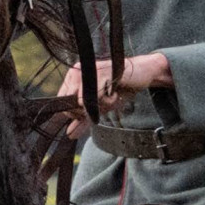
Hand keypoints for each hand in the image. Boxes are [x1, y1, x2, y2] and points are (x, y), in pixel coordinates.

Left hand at [58, 54, 172, 138]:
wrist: (141, 74)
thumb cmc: (118, 88)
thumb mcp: (99, 107)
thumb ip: (83, 120)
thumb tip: (69, 134)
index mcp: (72, 77)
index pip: (62, 102)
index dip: (76, 113)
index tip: (92, 110)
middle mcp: (77, 71)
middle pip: (72, 104)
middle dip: (90, 111)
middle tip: (105, 102)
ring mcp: (88, 69)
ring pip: (84, 102)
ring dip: (102, 106)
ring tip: (112, 96)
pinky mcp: (100, 71)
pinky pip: (97, 96)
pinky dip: (109, 100)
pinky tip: (116, 92)